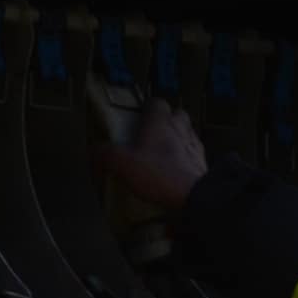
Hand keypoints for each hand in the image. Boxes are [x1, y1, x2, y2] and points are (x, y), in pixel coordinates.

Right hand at [100, 100, 209, 221]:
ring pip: (186, 134)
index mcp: (159, 122)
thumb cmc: (161, 174)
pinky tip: (174, 171)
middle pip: (175, 115)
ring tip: (163, 154)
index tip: (137, 115)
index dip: (145, 108)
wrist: (193, 195)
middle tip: (150, 134)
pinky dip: (185, 160)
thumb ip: (105, 154)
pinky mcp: (201, 164)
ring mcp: (193, 146)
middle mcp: (180, 129)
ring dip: (177, 140)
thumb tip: (95, 152)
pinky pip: (193, 155)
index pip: (155, 102)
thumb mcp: (122, 163)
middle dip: (165, 122)